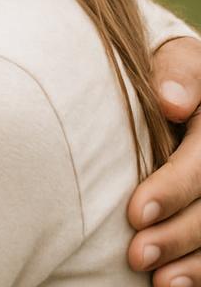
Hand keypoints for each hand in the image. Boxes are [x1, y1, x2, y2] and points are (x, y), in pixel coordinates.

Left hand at [130, 36, 200, 285]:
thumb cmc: (172, 73)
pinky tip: (175, 283)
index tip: (132, 213)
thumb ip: (178, 74)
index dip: (175, 188)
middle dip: (179, 232)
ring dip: (195, 260)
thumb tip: (170, 101)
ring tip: (157, 278)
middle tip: (136, 254)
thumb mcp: (178, 62)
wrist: (183, 90)